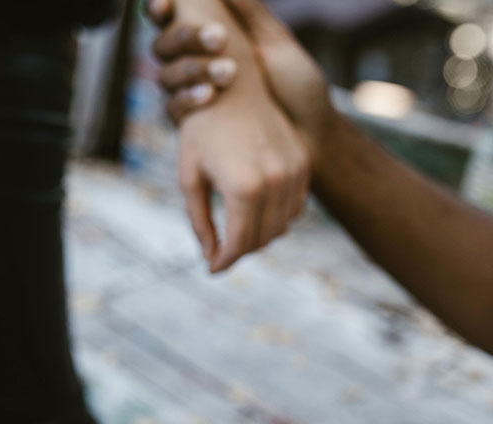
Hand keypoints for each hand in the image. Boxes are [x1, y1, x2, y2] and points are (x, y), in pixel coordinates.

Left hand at [145, 0, 311, 272]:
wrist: (230, 85)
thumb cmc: (202, 132)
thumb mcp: (190, 179)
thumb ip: (200, 222)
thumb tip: (210, 258)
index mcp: (243, 188)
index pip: (239, 244)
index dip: (223, 262)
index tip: (212, 269)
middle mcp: (274, 182)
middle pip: (261, 239)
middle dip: (239, 252)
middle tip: (220, 252)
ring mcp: (294, 172)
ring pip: (281, 227)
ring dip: (259, 237)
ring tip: (236, 234)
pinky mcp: (303, 163)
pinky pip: (295, 208)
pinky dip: (278, 218)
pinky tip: (258, 214)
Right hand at [148, 0, 332, 166]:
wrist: (310, 138)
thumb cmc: (298, 87)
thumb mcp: (278, 42)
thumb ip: (249, 10)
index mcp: (211, 37)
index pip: (170, 17)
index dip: (160, 7)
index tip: (169, 5)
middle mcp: (196, 65)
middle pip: (163, 45)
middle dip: (185, 38)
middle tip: (220, 40)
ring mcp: (192, 96)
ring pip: (165, 76)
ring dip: (191, 69)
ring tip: (229, 73)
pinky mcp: (194, 128)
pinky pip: (173, 110)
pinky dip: (187, 99)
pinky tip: (211, 97)